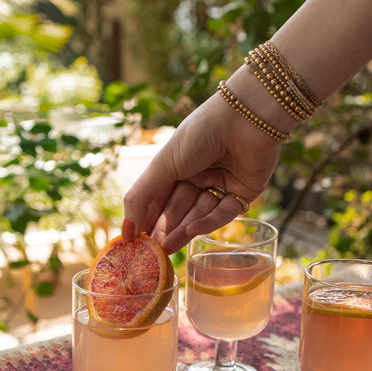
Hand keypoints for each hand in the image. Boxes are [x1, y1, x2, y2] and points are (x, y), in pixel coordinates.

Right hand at [122, 92, 281, 253]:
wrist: (246, 117)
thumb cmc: (200, 133)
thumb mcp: (163, 164)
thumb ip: (141, 197)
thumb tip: (125, 231)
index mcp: (178, 164)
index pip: (158, 198)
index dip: (146, 218)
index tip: (135, 241)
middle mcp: (200, 174)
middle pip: (179, 209)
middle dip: (165, 229)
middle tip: (152, 252)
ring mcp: (222, 183)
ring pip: (200, 213)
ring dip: (183, 230)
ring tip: (168, 248)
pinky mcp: (245, 191)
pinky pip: (224, 212)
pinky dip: (208, 222)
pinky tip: (192, 231)